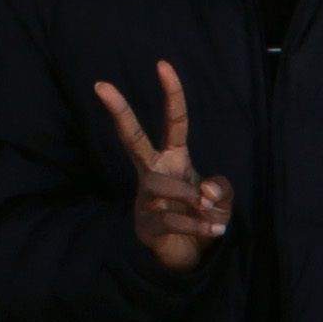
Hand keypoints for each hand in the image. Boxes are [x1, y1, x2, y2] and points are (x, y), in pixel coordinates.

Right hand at [93, 63, 232, 271]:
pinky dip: (195, 224)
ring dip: (189, 196)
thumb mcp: (222, 200)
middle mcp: (154, 172)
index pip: (173, 122)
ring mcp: (144, 198)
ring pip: (159, 183)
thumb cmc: (203, 217)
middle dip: (119, 111)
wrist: (190, 257)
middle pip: (132, 137)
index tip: (162, 64)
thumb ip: (221, 189)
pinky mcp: (145, 225)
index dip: (171, 94)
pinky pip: (168, 218)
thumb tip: (205, 191)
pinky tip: (214, 230)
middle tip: (100, 84)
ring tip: (211, 211)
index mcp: (174, 159)